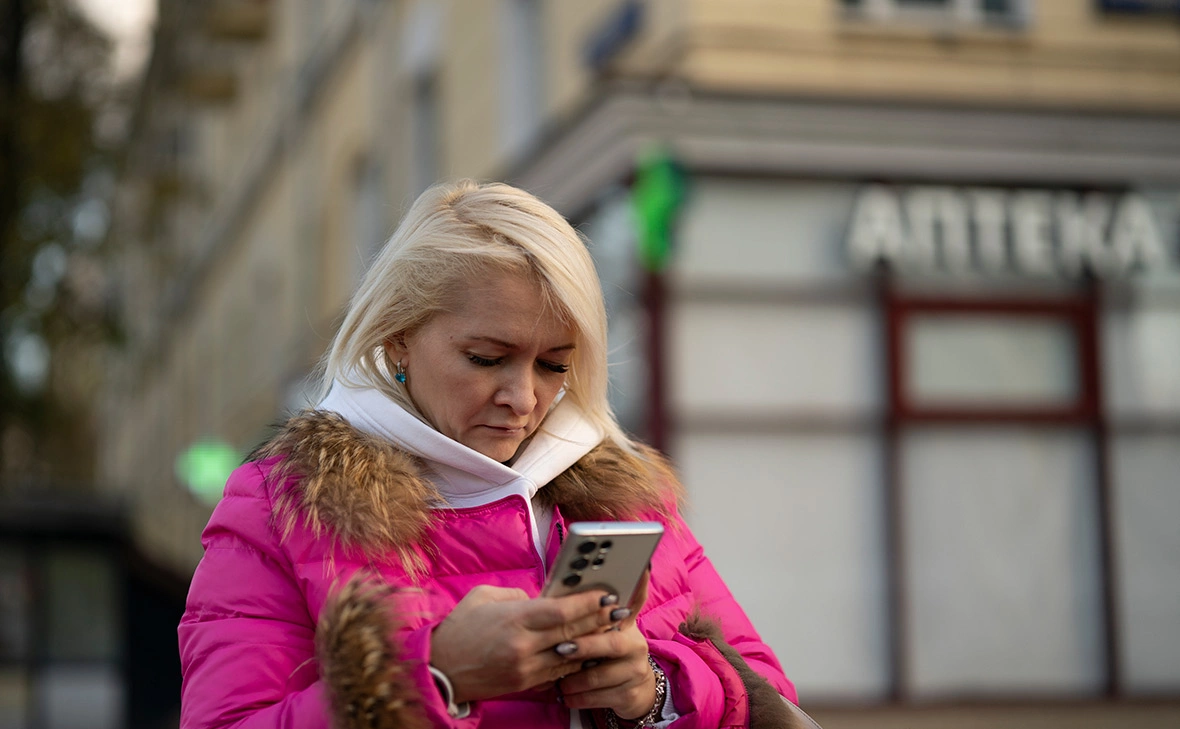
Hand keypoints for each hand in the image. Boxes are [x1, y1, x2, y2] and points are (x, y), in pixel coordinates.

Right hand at [429, 584, 619, 702]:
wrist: (440, 670)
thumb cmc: (460, 627)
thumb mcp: (484, 596)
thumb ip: (517, 594)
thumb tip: (541, 598)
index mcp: (514, 618)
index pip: (560, 611)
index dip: (587, 602)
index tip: (605, 593)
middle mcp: (523, 645)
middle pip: (572, 632)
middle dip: (599, 620)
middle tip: (618, 610)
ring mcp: (525, 668)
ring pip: (570, 655)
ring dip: (593, 641)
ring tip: (610, 628)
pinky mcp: (525, 683)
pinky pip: (559, 671)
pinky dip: (575, 660)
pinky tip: (589, 650)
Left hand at [558, 571, 658, 719]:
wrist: (632, 691)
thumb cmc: (604, 656)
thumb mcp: (601, 634)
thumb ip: (587, 617)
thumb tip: (558, 595)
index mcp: (625, 624)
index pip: (635, 599)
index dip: (640, 583)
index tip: (642, 564)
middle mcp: (635, 644)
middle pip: (613, 643)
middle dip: (585, 646)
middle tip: (561, 649)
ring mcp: (635, 670)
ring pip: (602, 674)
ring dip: (575, 678)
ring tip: (558, 681)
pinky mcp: (630, 694)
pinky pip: (600, 697)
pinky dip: (579, 697)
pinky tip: (566, 695)